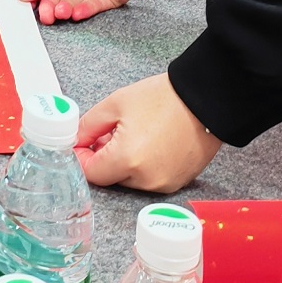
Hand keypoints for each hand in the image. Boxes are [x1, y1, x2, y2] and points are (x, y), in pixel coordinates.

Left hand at [76, 74, 221, 191]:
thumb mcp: (115, 104)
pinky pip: (150, 180)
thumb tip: (75, 142)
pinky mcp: (178, 183)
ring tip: (134, 134)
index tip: (82, 144)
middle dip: (104, 158)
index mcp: (127, 160)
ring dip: (125, 163)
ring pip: (130, 180)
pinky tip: (150, 143)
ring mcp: (164, 184)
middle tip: (109, 133)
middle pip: (111, 178)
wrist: (206, 99)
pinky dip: (144, 166)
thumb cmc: (163, 98)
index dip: (82, 157)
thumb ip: (88, 126)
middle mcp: (146, 180)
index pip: (91, 174)